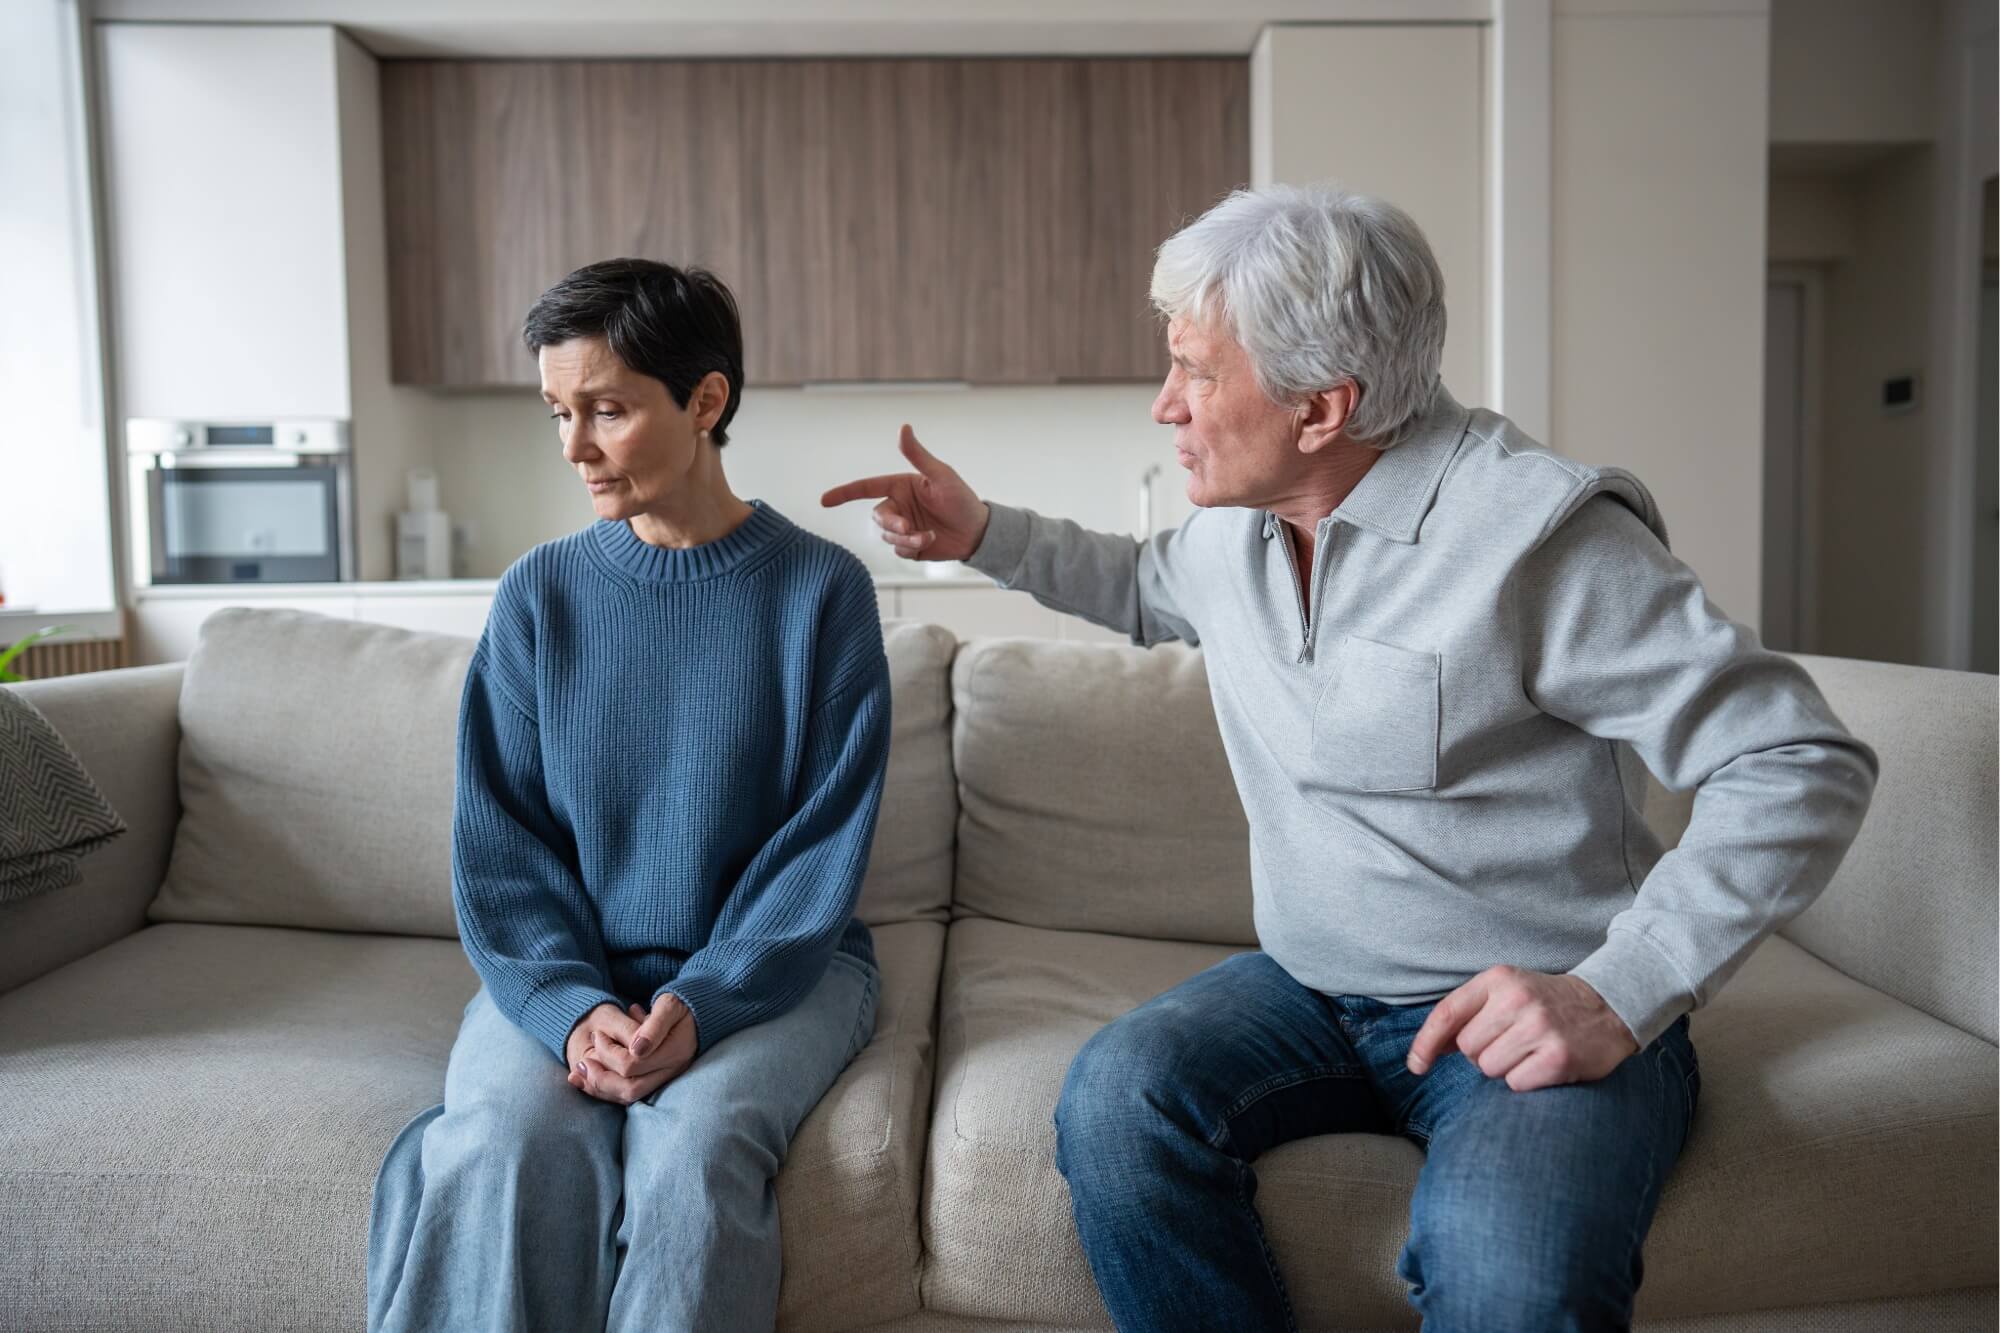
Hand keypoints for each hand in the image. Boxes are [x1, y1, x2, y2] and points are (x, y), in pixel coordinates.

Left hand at [564, 995, 696, 1105]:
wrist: (699, 1014)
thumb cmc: (682, 1005)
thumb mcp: (669, 1005)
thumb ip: (653, 1025)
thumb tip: (636, 1049)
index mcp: (673, 1053)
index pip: (632, 1065)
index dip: (608, 1053)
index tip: (598, 1036)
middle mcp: (670, 1072)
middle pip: (629, 1090)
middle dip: (600, 1079)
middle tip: (582, 1063)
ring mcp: (664, 1079)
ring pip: (628, 1097)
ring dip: (600, 1088)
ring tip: (579, 1074)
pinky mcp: (656, 1081)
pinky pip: (629, 1094)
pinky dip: (606, 1090)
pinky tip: (589, 1081)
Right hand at [819, 424, 991, 560]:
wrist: (978, 531)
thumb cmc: (961, 499)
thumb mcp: (941, 475)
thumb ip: (918, 455)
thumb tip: (903, 427)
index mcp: (900, 486)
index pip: (866, 488)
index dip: (844, 493)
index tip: (824, 501)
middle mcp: (899, 506)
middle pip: (878, 517)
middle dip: (891, 524)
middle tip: (909, 528)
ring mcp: (904, 527)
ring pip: (887, 537)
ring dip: (906, 539)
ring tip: (928, 536)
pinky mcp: (910, 547)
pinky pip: (898, 551)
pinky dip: (911, 549)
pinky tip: (930, 542)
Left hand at [1404, 967, 1639, 1091]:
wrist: (1609, 1007)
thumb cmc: (1547, 1004)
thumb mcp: (1507, 992)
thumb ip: (1469, 1014)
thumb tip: (1430, 1048)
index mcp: (1498, 979)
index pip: (1447, 1013)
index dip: (1425, 1043)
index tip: (1416, 1066)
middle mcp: (1517, 999)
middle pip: (1467, 1048)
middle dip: (1482, 1054)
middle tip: (1511, 1043)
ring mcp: (1539, 1028)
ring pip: (1489, 1068)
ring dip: (1504, 1068)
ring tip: (1528, 1052)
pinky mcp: (1558, 1057)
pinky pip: (1516, 1084)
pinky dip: (1526, 1081)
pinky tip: (1544, 1065)